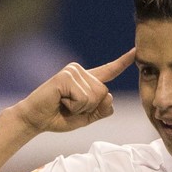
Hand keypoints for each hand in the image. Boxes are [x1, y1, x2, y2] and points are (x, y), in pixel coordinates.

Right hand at [16, 49, 135, 132]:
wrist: (36, 120)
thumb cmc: (59, 117)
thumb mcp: (87, 117)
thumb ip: (102, 110)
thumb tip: (110, 95)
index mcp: (88, 80)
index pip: (109, 70)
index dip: (123, 62)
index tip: (136, 51)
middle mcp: (81, 71)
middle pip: (104, 93)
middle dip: (90, 108)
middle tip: (70, 107)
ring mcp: (73, 71)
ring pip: (95, 96)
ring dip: (80, 108)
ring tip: (64, 103)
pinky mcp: (65, 76)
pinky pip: (83, 98)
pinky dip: (73, 106)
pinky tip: (60, 101)